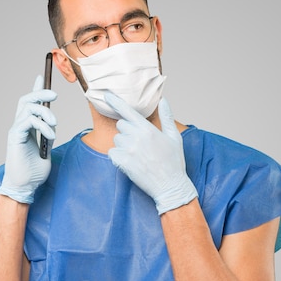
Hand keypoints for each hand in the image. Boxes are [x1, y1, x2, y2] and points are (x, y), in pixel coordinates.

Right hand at [0, 75, 56, 203]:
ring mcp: (16, 131)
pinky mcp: (15, 137)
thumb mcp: (46, 149)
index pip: (30, 104)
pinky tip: (50, 135)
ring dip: (45, 113)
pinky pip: (27, 121)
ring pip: (27, 108)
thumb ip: (47, 135)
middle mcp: (20, 126)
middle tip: (53, 95)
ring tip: (54, 125)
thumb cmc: (34, 172)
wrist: (25, 186)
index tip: (41, 76)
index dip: (35, 89)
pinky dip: (42, 125)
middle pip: (26, 100)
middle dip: (39, 93)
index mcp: (27, 128)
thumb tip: (52, 124)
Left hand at [105, 92, 197, 214]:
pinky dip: (118, 157)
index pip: (127, 111)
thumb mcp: (174, 137)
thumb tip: (163, 101)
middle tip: (140, 144)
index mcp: (148, 129)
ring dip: (123, 145)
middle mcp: (136, 137)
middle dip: (127, 131)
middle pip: (120, 125)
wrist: (170, 186)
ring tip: (138, 156)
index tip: (106, 94)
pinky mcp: (123, 162)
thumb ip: (167, 117)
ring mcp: (128, 150)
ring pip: (116, 140)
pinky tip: (131, 163)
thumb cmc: (174, 162)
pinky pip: (112, 153)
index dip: (115, 101)